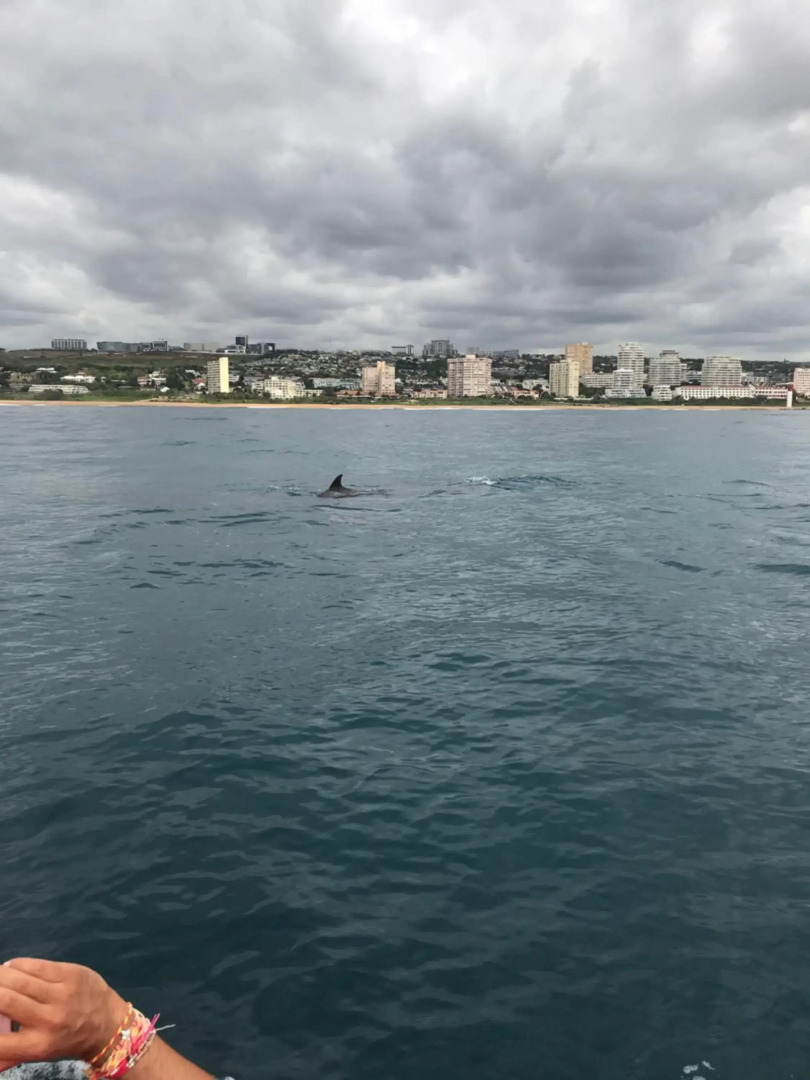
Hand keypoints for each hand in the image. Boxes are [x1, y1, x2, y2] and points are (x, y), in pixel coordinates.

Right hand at [0, 958, 126, 1071]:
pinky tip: (10, 969)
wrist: (107, 1024)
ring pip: (17, 978)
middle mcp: (48, 1019)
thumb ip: (8, 1055)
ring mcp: (61, 993)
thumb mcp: (38, 1054)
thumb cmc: (66, 1040)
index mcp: (37, 1045)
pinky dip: (16, 965)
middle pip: (4, 1000)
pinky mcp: (70, 973)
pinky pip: (34, 964)